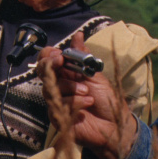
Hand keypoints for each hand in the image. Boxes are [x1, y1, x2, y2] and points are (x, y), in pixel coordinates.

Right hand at [39, 33, 138, 158]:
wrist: (115, 124)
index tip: (60, 56)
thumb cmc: (107, 99)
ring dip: (71, 87)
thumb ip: (83, 56)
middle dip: (51, 64)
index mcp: (66, 72)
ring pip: (51, 87)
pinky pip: (59, 104)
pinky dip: (75, 102)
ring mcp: (56, 101)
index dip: (50, 55)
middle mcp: (58, 85)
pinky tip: (87, 104)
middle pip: (42, 70)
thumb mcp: (96, 74)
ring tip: (88, 92)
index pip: (47, 59)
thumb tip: (78, 35)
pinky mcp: (57, 116)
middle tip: (62, 62)